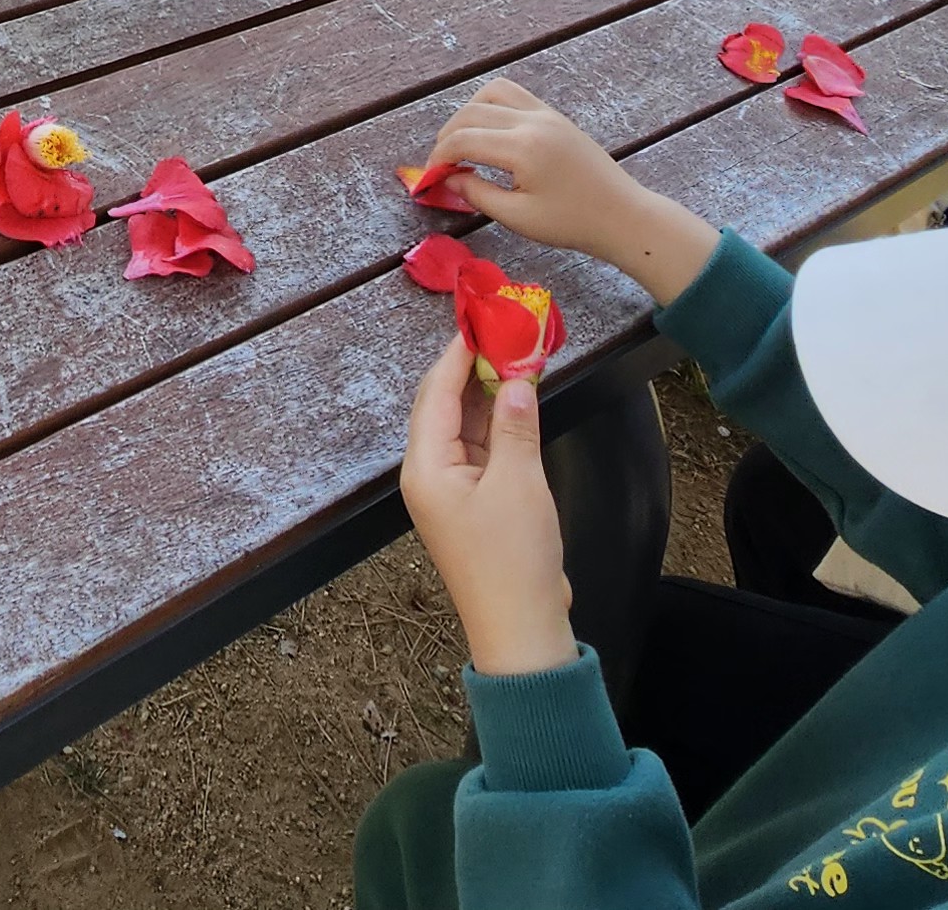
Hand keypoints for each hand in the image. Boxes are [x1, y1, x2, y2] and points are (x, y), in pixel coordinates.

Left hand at [400, 336, 574, 678]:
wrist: (521, 627)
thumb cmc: (514, 558)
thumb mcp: (520, 483)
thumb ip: (516, 425)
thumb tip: (515, 379)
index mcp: (426, 469)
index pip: (436, 396)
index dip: (457, 355)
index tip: (479, 320)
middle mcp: (430, 475)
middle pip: (445, 408)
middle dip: (472, 370)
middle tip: (502, 332)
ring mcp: (452, 491)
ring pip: (466, 427)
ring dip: (490, 395)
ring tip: (515, 355)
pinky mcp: (475, 503)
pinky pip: (481, 450)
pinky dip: (500, 424)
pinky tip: (519, 400)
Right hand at [427, 78, 717, 303]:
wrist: (621, 214)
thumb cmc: (571, 223)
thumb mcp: (518, 217)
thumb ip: (478, 194)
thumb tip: (448, 179)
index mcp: (522, 148)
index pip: (463, 140)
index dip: (438, 158)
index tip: (430, 179)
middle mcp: (532, 121)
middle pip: (471, 112)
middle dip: (446, 136)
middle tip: (440, 166)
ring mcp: (546, 113)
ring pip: (492, 92)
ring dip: (468, 113)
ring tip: (462, 143)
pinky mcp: (555, 116)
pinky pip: (514, 95)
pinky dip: (491, 106)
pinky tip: (489, 133)